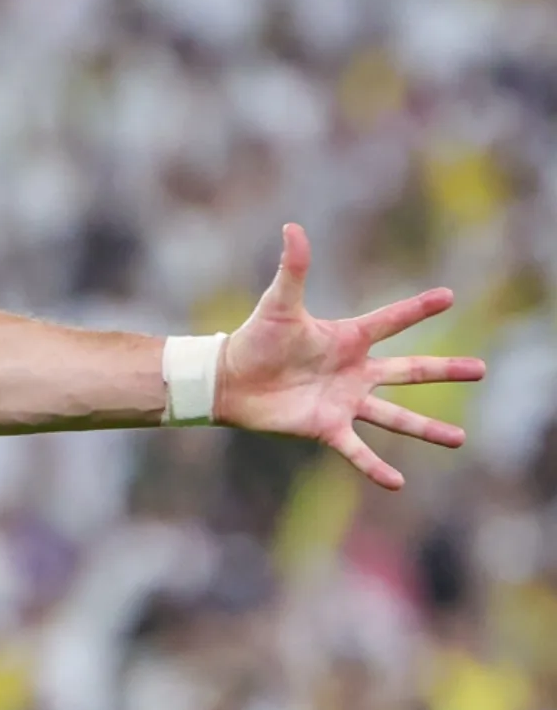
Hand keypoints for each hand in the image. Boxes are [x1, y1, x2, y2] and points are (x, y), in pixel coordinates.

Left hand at [214, 224, 485, 490]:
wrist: (228, 379)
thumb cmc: (255, 339)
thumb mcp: (278, 304)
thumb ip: (292, 269)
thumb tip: (292, 227)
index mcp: (347, 338)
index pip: (391, 321)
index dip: (418, 309)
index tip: (449, 296)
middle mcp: (354, 371)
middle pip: (409, 371)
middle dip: (445, 370)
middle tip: (481, 369)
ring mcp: (344, 400)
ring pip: (394, 416)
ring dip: (426, 428)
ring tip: (459, 439)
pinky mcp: (326, 426)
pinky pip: (357, 449)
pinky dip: (374, 466)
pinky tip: (397, 483)